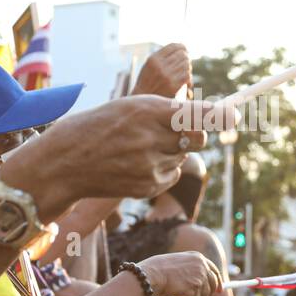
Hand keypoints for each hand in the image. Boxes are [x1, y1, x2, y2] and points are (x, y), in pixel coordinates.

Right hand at [0, 95, 213, 219]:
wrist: (62, 164)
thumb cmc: (95, 128)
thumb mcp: (127, 107)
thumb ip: (165, 111)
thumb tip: (208, 115)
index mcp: (145, 110)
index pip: (194, 114)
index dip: (217, 115)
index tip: (233, 115)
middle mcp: (150, 138)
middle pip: (198, 138)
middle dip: (194, 134)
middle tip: (176, 130)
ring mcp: (148, 166)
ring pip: (183, 156)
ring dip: (172, 151)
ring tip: (140, 148)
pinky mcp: (146, 187)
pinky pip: (171, 174)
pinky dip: (162, 169)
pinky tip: (136, 165)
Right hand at [132, 43, 191, 97]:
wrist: (142, 102)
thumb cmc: (147, 84)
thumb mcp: (149, 66)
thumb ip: (162, 57)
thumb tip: (182, 48)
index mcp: (153, 59)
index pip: (174, 46)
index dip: (183, 47)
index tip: (186, 52)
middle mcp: (159, 65)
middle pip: (182, 55)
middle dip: (186, 60)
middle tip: (186, 66)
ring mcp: (166, 75)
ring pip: (186, 65)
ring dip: (188, 70)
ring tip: (185, 75)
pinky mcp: (173, 85)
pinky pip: (187, 76)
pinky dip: (189, 79)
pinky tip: (187, 84)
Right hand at [140, 252, 223, 295]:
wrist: (152, 274)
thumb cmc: (159, 270)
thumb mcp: (179, 265)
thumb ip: (192, 271)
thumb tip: (202, 286)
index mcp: (197, 257)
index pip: (214, 270)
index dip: (217, 281)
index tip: (219, 290)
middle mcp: (201, 265)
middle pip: (213, 284)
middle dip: (206, 294)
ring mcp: (200, 276)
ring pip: (204, 295)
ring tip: (179, 294)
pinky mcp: (196, 287)